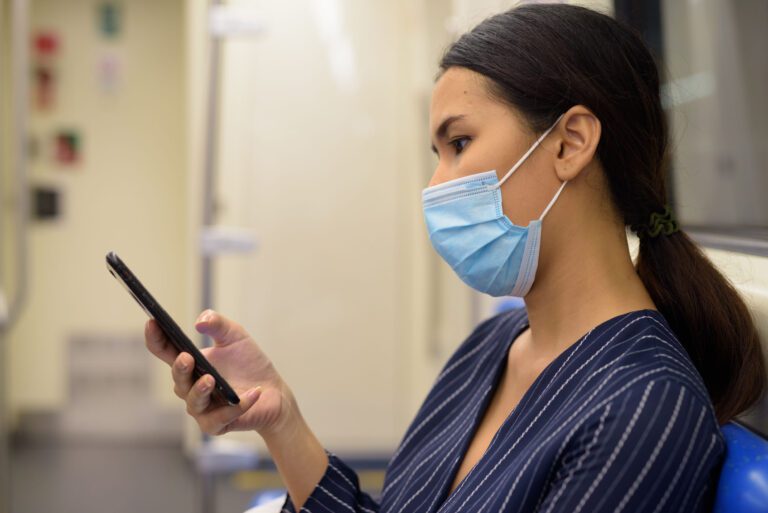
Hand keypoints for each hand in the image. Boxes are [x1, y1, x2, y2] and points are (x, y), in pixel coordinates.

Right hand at [145, 309, 296, 436]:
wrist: (273, 392)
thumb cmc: (248, 364)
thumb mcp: (236, 337)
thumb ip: (218, 324)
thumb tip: (200, 321)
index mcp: (190, 364)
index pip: (165, 351)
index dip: (156, 338)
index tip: (152, 322)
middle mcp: (190, 387)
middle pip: (178, 379)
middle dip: (180, 368)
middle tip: (187, 358)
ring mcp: (202, 408)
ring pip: (194, 402)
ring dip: (200, 390)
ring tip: (210, 378)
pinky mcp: (219, 424)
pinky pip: (224, 416)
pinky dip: (239, 405)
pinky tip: (254, 393)